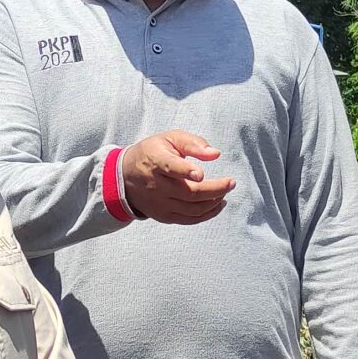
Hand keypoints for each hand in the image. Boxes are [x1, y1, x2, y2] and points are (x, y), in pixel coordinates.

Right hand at [118, 131, 235, 224]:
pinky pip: (189, 219)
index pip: (170, 168)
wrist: (126, 176)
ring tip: (226, 191)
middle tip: (231, 182)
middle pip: (189, 193)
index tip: (201, 173)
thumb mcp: (170, 139)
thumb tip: (215, 154)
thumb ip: (193, 143)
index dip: (185, 171)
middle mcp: (156, 185)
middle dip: (215, 189)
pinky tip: (218, 204)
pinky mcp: (163, 216)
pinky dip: (207, 214)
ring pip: (192, 209)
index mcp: (156, 161)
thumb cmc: (154, 153)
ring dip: (214, 202)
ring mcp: (159, 203)